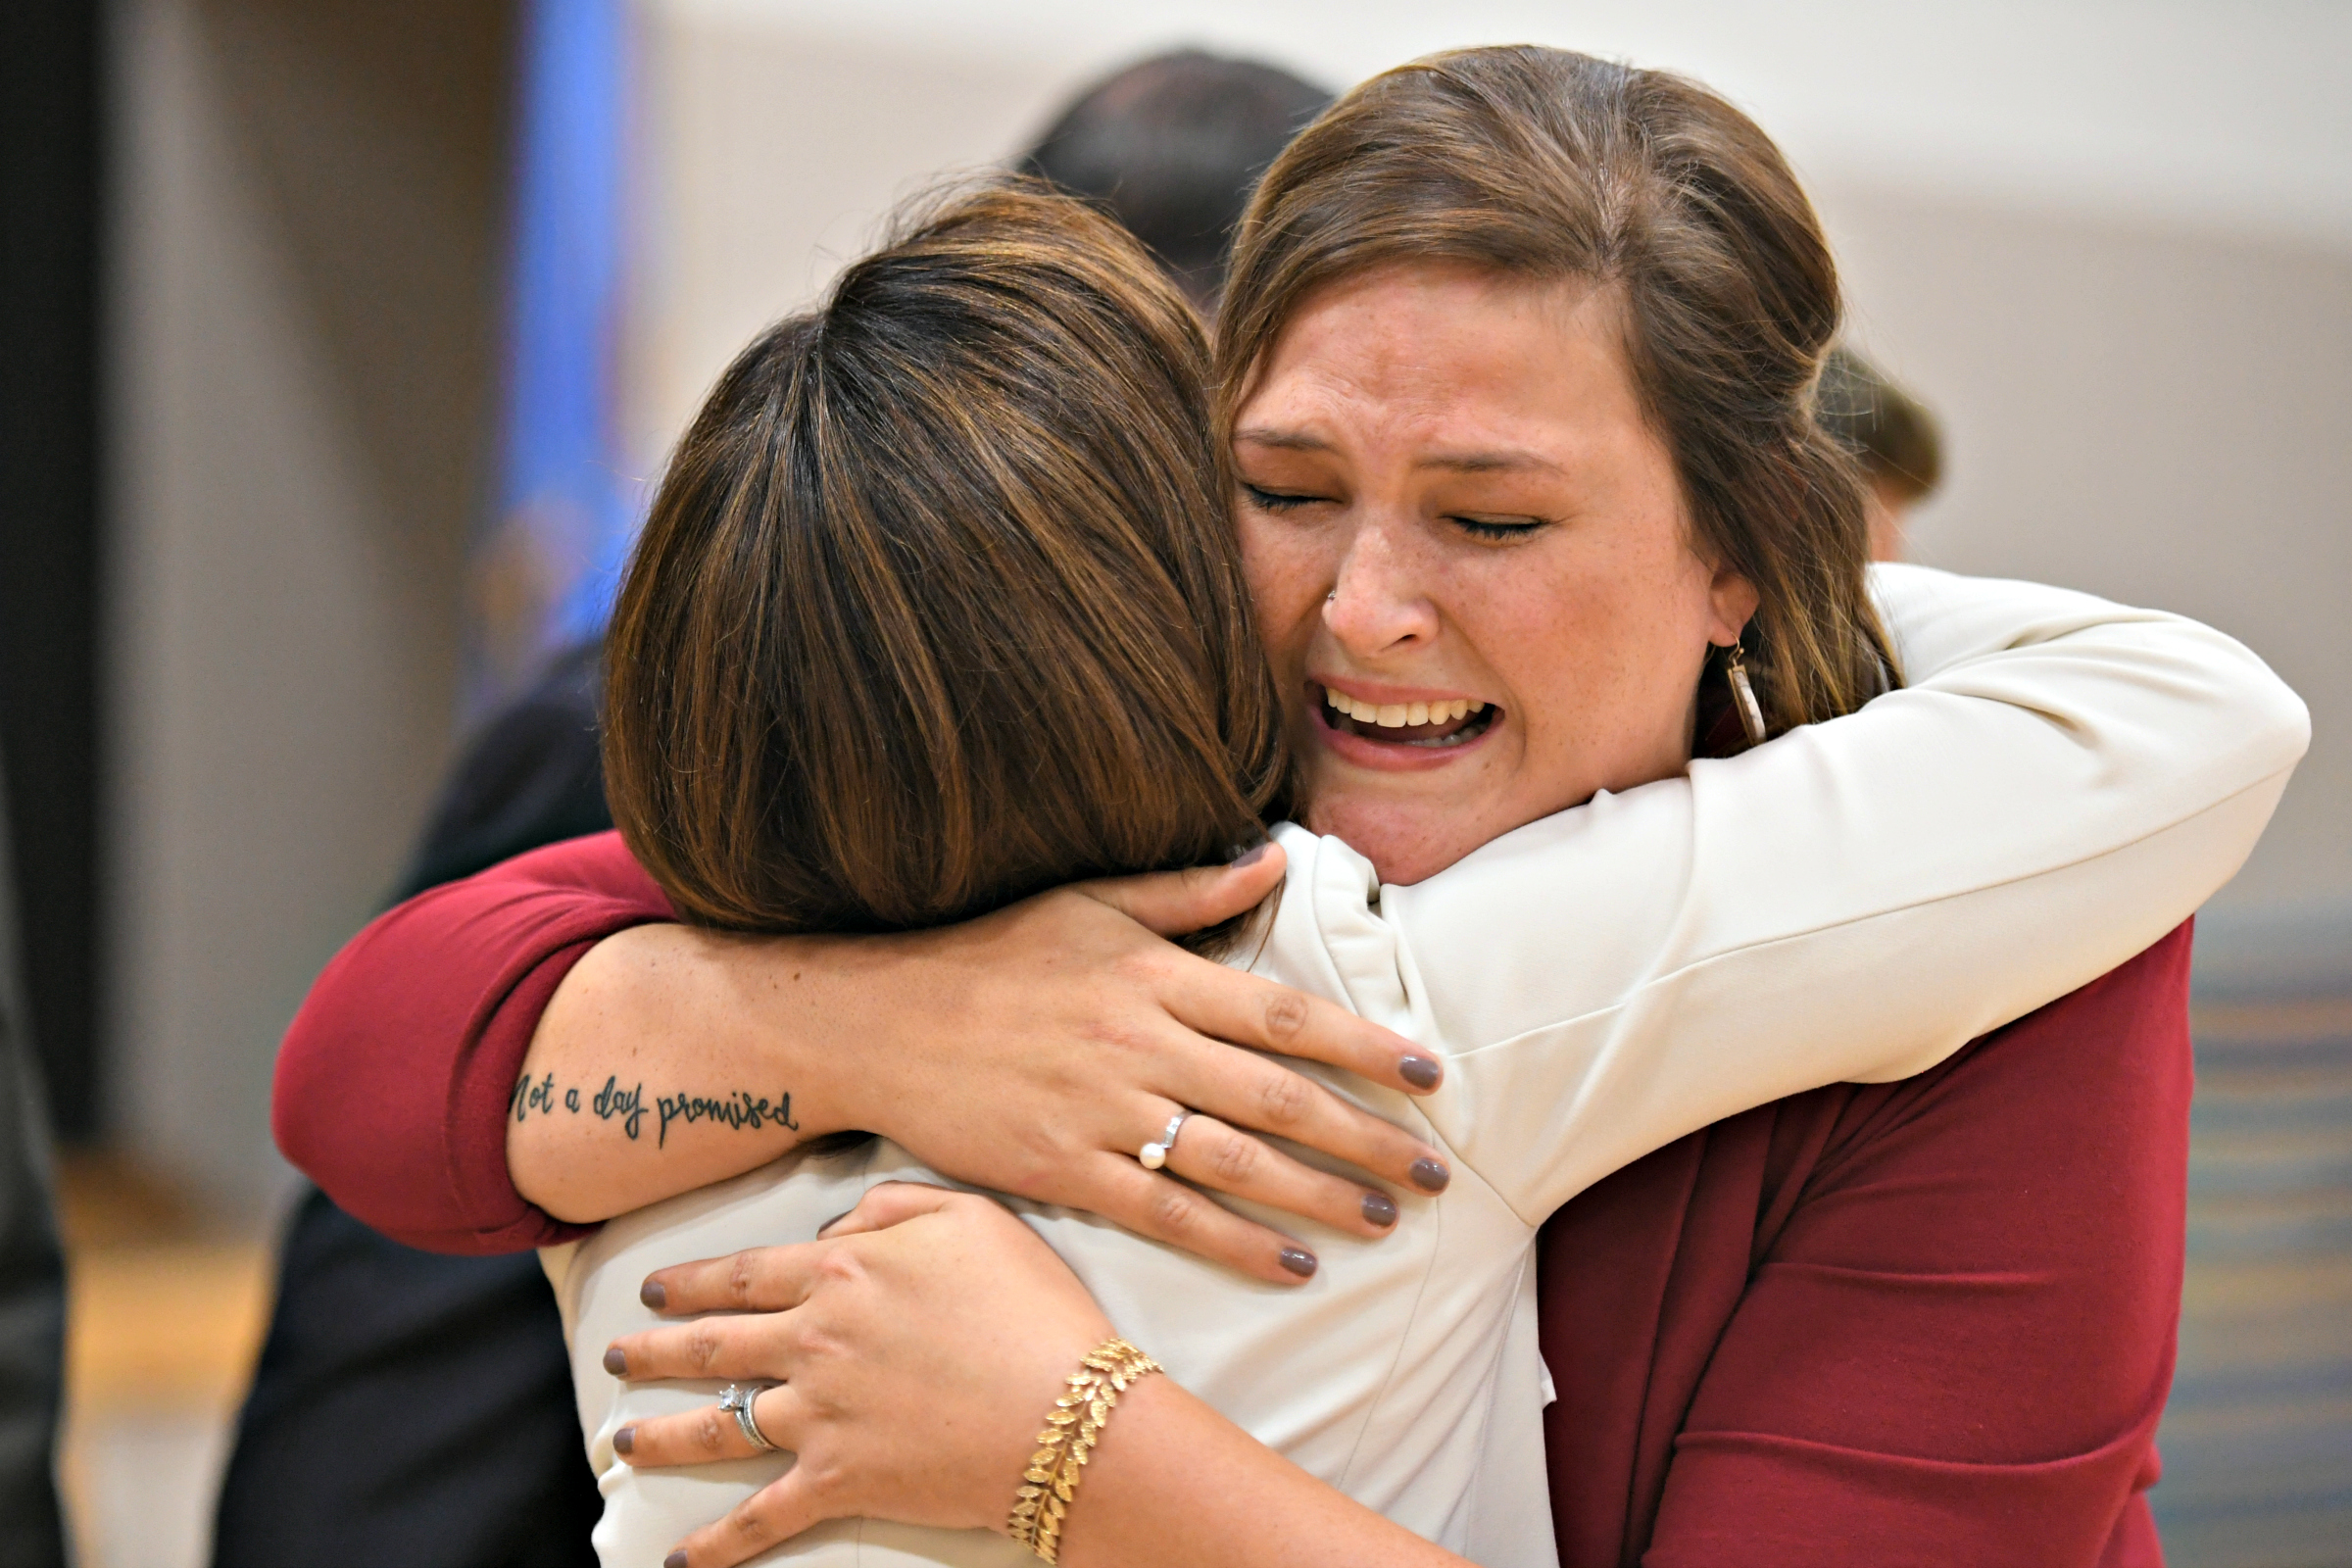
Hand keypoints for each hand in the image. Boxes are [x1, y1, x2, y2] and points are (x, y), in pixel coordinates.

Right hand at [516, 842, 1450, 1281]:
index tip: (1429, 1073)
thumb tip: (1276, 860)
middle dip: (1365, 1137)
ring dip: (1317, 1196)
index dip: (1363, 1045)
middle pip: (1277, 1095)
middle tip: (1433, 1170)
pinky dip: (1232, 1241)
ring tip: (1382, 1220)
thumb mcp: (1089, 900)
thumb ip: (1189, 890)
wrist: (876, 1020)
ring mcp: (1101, 1110)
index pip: (1282, 1013)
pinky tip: (1288, 1264)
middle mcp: (1138, 1042)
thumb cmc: (989, 955)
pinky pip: (1165, 1212)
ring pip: (1233, 1160)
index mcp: (1153, 974)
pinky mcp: (1064, 1170)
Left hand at [606, 1184, 1108, 1567]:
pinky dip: (716, 1545)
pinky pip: (761, 1518)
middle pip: (711, 1345)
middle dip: (654, 1350)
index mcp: (840, 1273)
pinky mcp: (837, 1481)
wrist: (1065, 1412)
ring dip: (661, 1435)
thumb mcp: (971, 1216)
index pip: (745, 1273)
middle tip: (616, 1354)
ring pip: (717, 1426)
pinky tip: (679, 1559)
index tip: (656, 1289)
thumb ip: (892, 1205)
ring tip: (622, 1442)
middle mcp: (811, 1341)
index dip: (693, 1282)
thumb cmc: (1030, 1307)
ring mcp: (817, 1415)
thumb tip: (832, 1233)